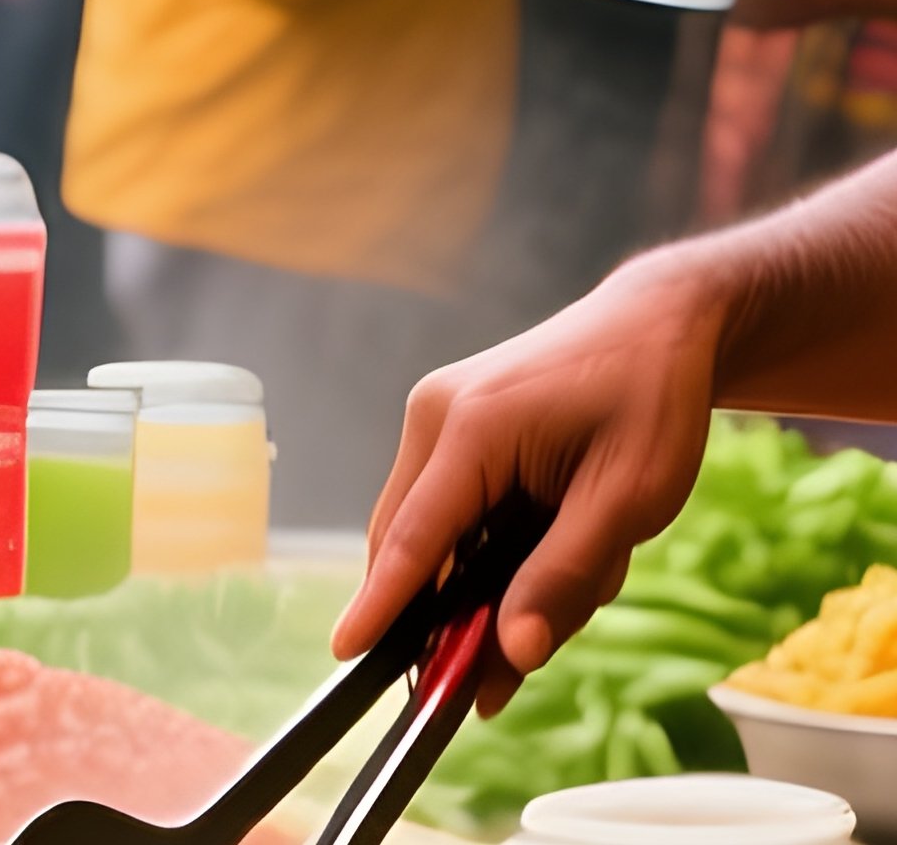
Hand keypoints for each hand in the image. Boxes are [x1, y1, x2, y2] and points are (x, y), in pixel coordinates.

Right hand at [330, 254, 725, 713]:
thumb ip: (564, 576)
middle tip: (494, 680)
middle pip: (412, 539)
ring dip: (486, 576)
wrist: (656, 322)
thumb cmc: (651, 402)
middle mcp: (436, 415)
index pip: (415, 536)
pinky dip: (490, 544)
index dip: (382, 603)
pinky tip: (561, 537)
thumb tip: (510, 651)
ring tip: (586, 567)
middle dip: (447, 612)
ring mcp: (438, 413)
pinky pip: (452, 503)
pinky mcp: (452, 419)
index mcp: (472, 427)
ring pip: (434, 527)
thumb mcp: (628, 499)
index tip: (346, 652)